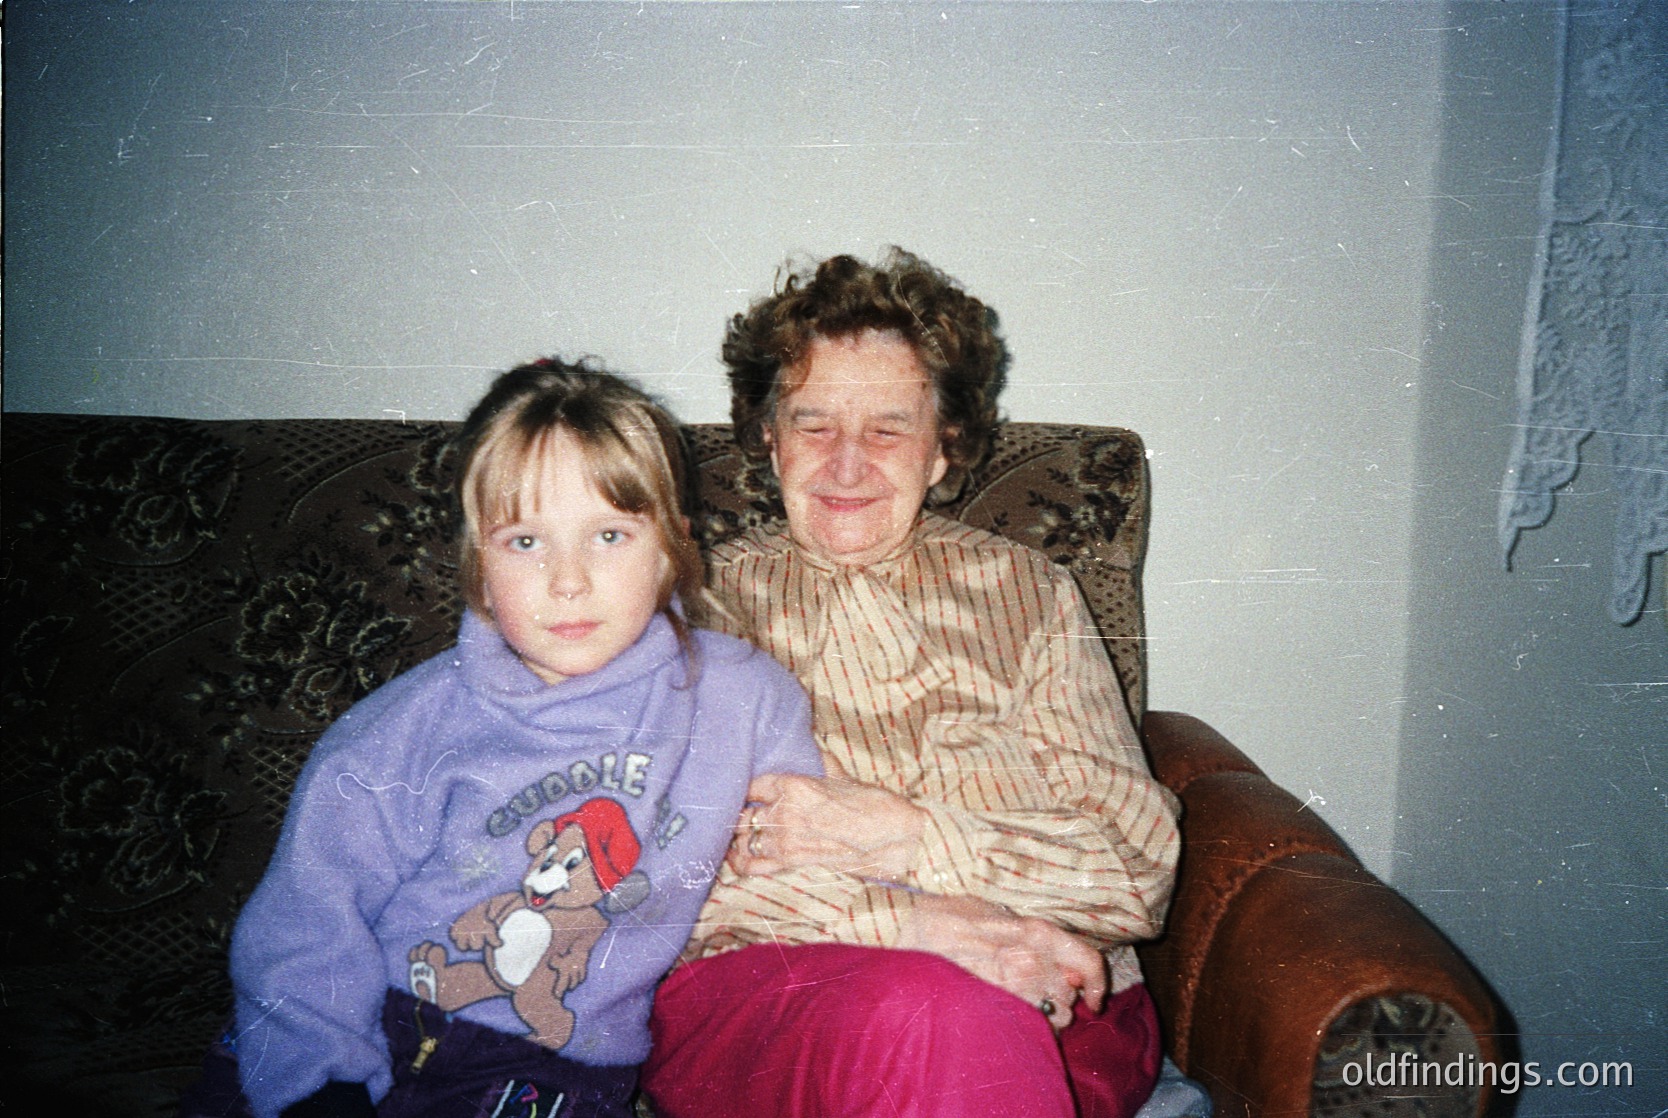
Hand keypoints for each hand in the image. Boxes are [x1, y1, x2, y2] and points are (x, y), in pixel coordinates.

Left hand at [728, 773, 925, 882]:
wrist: (895, 839)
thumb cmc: (874, 806)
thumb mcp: (845, 778)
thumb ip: (822, 765)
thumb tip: (814, 750)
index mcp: (795, 785)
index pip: (752, 784)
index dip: (748, 788)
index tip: (750, 791)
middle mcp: (785, 812)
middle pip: (742, 812)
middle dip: (739, 814)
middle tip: (742, 814)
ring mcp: (786, 840)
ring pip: (742, 839)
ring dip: (738, 837)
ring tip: (738, 836)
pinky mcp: (791, 863)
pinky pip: (751, 865)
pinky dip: (739, 862)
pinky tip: (736, 858)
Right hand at [898, 894, 1106, 1030]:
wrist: (907, 929)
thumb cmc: (948, 917)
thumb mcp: (996, 913)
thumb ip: (1031, 935)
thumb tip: (1061, 955)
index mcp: (1036, 931)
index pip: (1087, 960)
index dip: (1096, 982)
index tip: (1092, 997)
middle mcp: (1031, 959)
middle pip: (1069, 994)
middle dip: (1057, 996)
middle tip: (1034, 993)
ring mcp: (1012, 986)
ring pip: (1052, 1016)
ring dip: (1041, 1015)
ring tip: (1015, 1004)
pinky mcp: (994, 1006)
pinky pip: (1027, 1028)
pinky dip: (1024, 1027)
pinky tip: (1003, 1015)